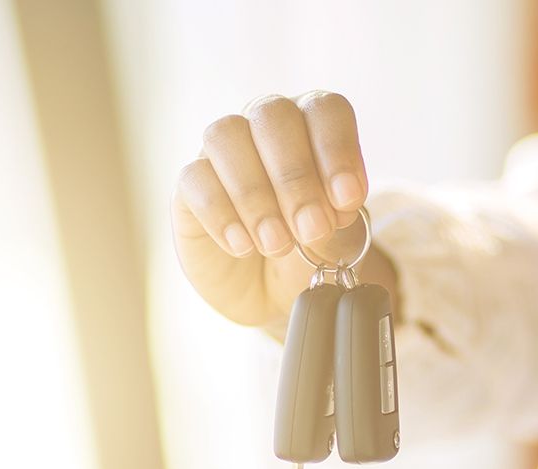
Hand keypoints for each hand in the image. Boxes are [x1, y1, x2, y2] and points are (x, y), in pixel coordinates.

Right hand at [171, 91, 372, 327]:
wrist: (269, 290)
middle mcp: (263, 124)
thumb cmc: (310, 250)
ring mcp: (222, 150)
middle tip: (311, 229)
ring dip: (256, 194)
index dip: (338, 149)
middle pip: (273, 116)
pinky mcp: (190, 184)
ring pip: (227, 137)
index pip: (325, 109)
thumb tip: (334, 204)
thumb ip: (341, 216)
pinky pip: (195, 179)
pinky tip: (243, 246)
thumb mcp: (338, 238)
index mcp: (312, 124)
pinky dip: (221, 214)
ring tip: (277, 244)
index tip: (347, 198)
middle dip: (296, 176)